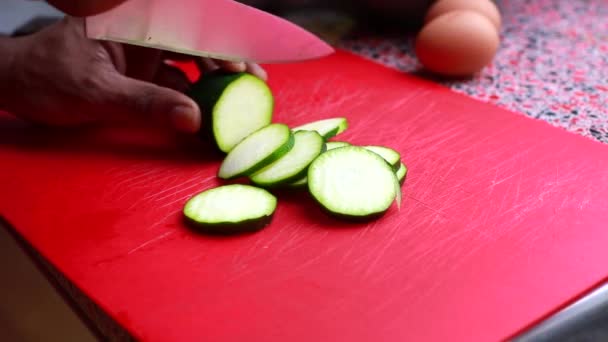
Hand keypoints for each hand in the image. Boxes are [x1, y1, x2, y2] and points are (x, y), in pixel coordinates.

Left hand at [0, 17, 266, 132]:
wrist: (17, 88)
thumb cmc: (46, 78)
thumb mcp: (96, 92)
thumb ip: (145, 104)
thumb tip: (193, 120)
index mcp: (131, 20)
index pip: (188, 22)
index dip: (222, 38)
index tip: (245, 62)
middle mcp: (144, 33)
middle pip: (197, 39)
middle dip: (228, 58)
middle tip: (255, 82)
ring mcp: (146, 55)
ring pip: (192, 62)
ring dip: (217, 79)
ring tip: (242, 97)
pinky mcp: (144, 76)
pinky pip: (178, 83)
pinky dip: (196, 98)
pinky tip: (211, 113)